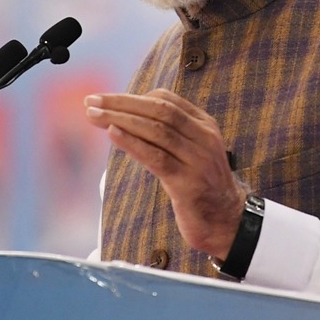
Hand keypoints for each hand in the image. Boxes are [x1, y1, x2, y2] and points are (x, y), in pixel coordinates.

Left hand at [84, 88, 246, 257]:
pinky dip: (132, 143)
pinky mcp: (188, 184)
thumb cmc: (201, 186)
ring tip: (94, 116)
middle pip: (158, 110)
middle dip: (121, 103)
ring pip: (156, 130)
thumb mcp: (191, 152)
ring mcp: (197, 160)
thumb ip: (170, 134)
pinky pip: (156, 158)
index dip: (132, 96)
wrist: (228, 222)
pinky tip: (112, 134)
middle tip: (92, 101)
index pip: (166, 99)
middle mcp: (204, 137)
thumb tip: (128, 119)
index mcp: (204, 125)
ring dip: (120, 120)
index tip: (105, 99)